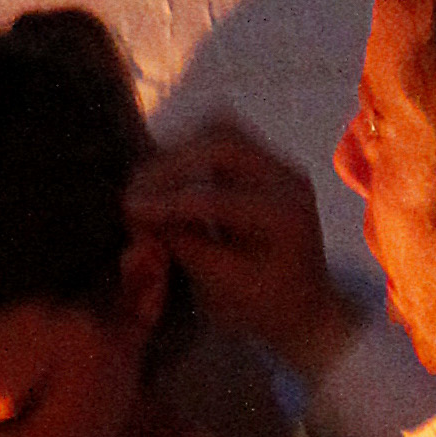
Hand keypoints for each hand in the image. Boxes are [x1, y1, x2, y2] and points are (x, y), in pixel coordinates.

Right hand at [132, 117, 357, 373]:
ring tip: (148, 179)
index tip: (129, 209)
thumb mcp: (223, 287)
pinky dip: (192, 149)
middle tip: (135, 189)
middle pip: (222, 143)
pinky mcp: (267, 161)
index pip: (218, 198)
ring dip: (180, 149)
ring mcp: (280, 165)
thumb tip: (140, 214)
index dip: (168, 202)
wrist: (306, 308)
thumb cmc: (265, 308)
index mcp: (285, 217)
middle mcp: (289, 180)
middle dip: (171, 164)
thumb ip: (184, 246)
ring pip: (222, 128)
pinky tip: (169, 174)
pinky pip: (224, 136)